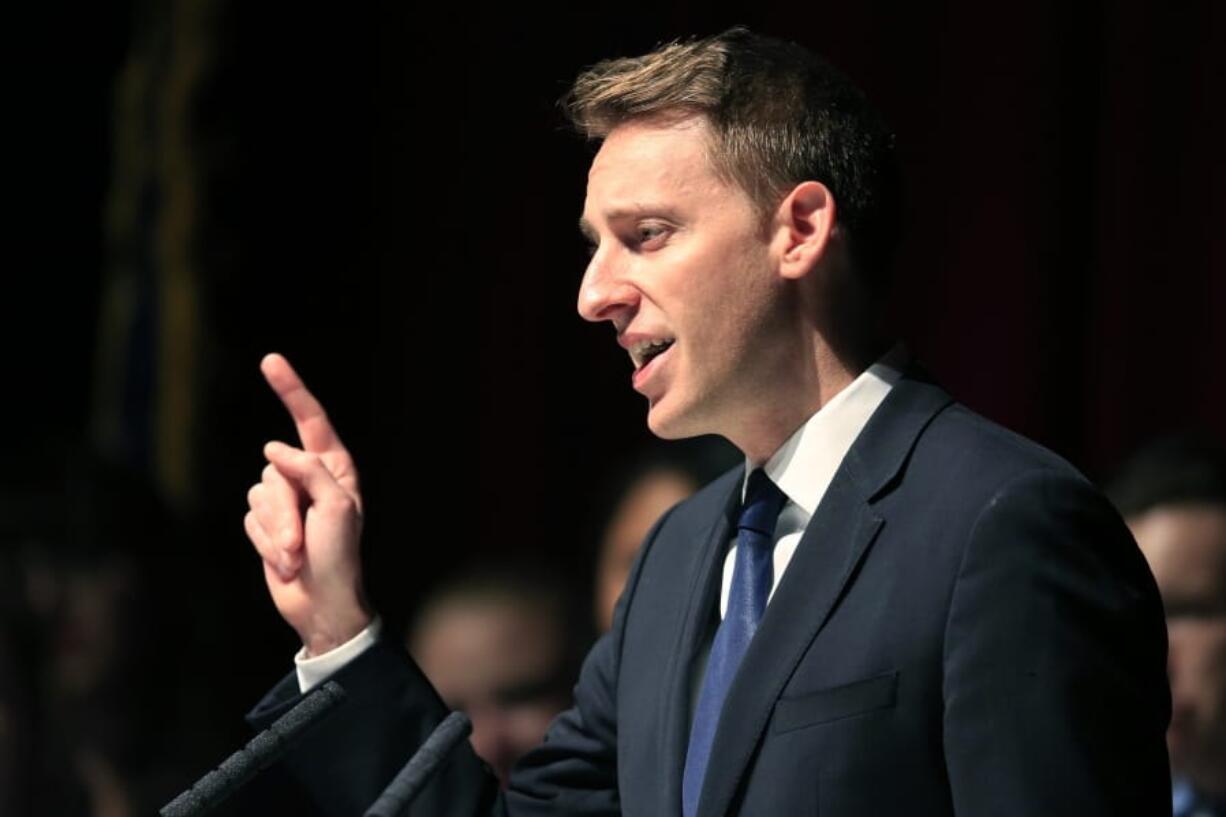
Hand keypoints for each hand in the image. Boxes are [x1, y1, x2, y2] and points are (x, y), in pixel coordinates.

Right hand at [244, 353, 371, 655]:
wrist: (321, 603)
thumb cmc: (340, 556)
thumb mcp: (336, 508)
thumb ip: (308, 471)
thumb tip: (273, 448)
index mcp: (334, 468)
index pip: (310, 420)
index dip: (291, 390)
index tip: (270, 361)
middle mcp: (308, 478)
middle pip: (275, 469)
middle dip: (282, 511)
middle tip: (301, 544)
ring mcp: (285, 501)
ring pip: (257, 494)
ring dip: (274, 532)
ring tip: (296, 556)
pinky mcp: (265, 524)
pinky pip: (249, 519)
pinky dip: (263, 543)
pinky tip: (284, 562)